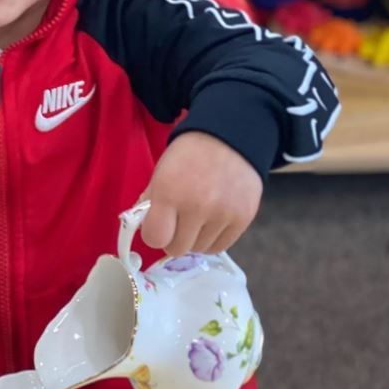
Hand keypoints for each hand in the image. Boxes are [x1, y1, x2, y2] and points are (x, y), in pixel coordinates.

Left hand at [139, 131, 261, 256]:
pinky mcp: (243, 219)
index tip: (157, 225)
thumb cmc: (188, 155)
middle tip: (177, 222)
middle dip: (173, 237)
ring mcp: (223, 214)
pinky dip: (212, 238)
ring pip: (199, 250)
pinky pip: (220, 246)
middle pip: (177, 249)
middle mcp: (197, 206)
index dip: (153, 234)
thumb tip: (145, 228)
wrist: (228, 138)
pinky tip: (211, 221)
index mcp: (169, 192)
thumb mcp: (161, 173)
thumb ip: (150, 203)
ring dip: (194, 238)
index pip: (155, 238)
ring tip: (198, 217)